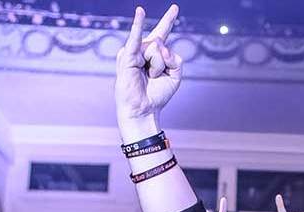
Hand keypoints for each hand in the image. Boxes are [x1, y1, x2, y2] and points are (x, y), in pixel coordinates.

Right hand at [115, 5, 182, 130]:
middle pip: (162, 43)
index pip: (163, 32)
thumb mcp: (176, 76)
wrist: (144, 109)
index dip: (169, 19)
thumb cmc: (157, 94)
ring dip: (158, 66)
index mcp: (155, 53)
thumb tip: (161, 46)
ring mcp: (134, 51)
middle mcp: (143, 49)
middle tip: (155, 76)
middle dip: (165, 62)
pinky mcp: (127, 56)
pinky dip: (138, 25)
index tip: (175, 7)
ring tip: (148, 76)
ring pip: (156, 48)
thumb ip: (176, 58)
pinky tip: (140, 11)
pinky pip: (136, 39)